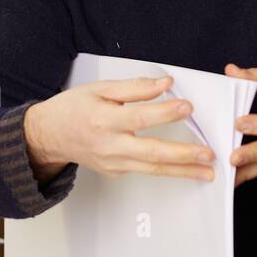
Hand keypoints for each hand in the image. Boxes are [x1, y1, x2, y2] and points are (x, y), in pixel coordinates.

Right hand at [24, 76, 215, 182]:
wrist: (48, 135)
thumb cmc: (73, 108)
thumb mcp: (99, 89)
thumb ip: (134, 88)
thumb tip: (165, 84)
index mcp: (104, 120)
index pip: (140, 117)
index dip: (166, 112)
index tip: (188, 107)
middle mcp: (109, 146)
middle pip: (151, 153)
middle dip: (183, 155)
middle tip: (208, 154)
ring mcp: (112, 163)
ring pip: (152, 169)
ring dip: (182, 171)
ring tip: (207, 172)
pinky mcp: (115, 172)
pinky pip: (143, 170)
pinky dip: (165, 169)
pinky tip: (185, 169)